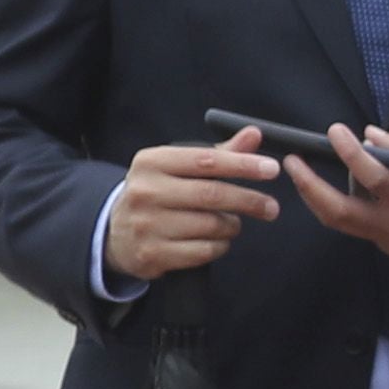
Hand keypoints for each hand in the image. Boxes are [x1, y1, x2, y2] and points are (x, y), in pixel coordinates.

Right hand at [103, 133, 288, 283]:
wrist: (116, 234)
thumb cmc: (159, 193)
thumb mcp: (179, 168)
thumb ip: (218, 153)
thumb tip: (254, 133)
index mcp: (151, 162)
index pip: (206, 160)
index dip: (243, 165)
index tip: (272, 169)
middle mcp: (144, 192)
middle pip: (212, 195)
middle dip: (250, 201)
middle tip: (272, 207)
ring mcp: (145, 225)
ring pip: (212, 226)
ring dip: (232, 226)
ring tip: (231, 223)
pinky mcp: (151, 255)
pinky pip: (204, 251)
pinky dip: (220, 246)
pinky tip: (216, 240)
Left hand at [285, 120, 388, 299]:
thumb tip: (370, 135)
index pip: (376, 176)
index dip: (351, 152)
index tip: (336, 131)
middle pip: (338, 210)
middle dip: (309, 186)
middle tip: (291, 162)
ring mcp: (384, 239)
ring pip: (337, 220)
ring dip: (313, 196)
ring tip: (302, 174)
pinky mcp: (380, 247)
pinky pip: (352, 222)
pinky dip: (338, 203)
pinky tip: (335, 188)